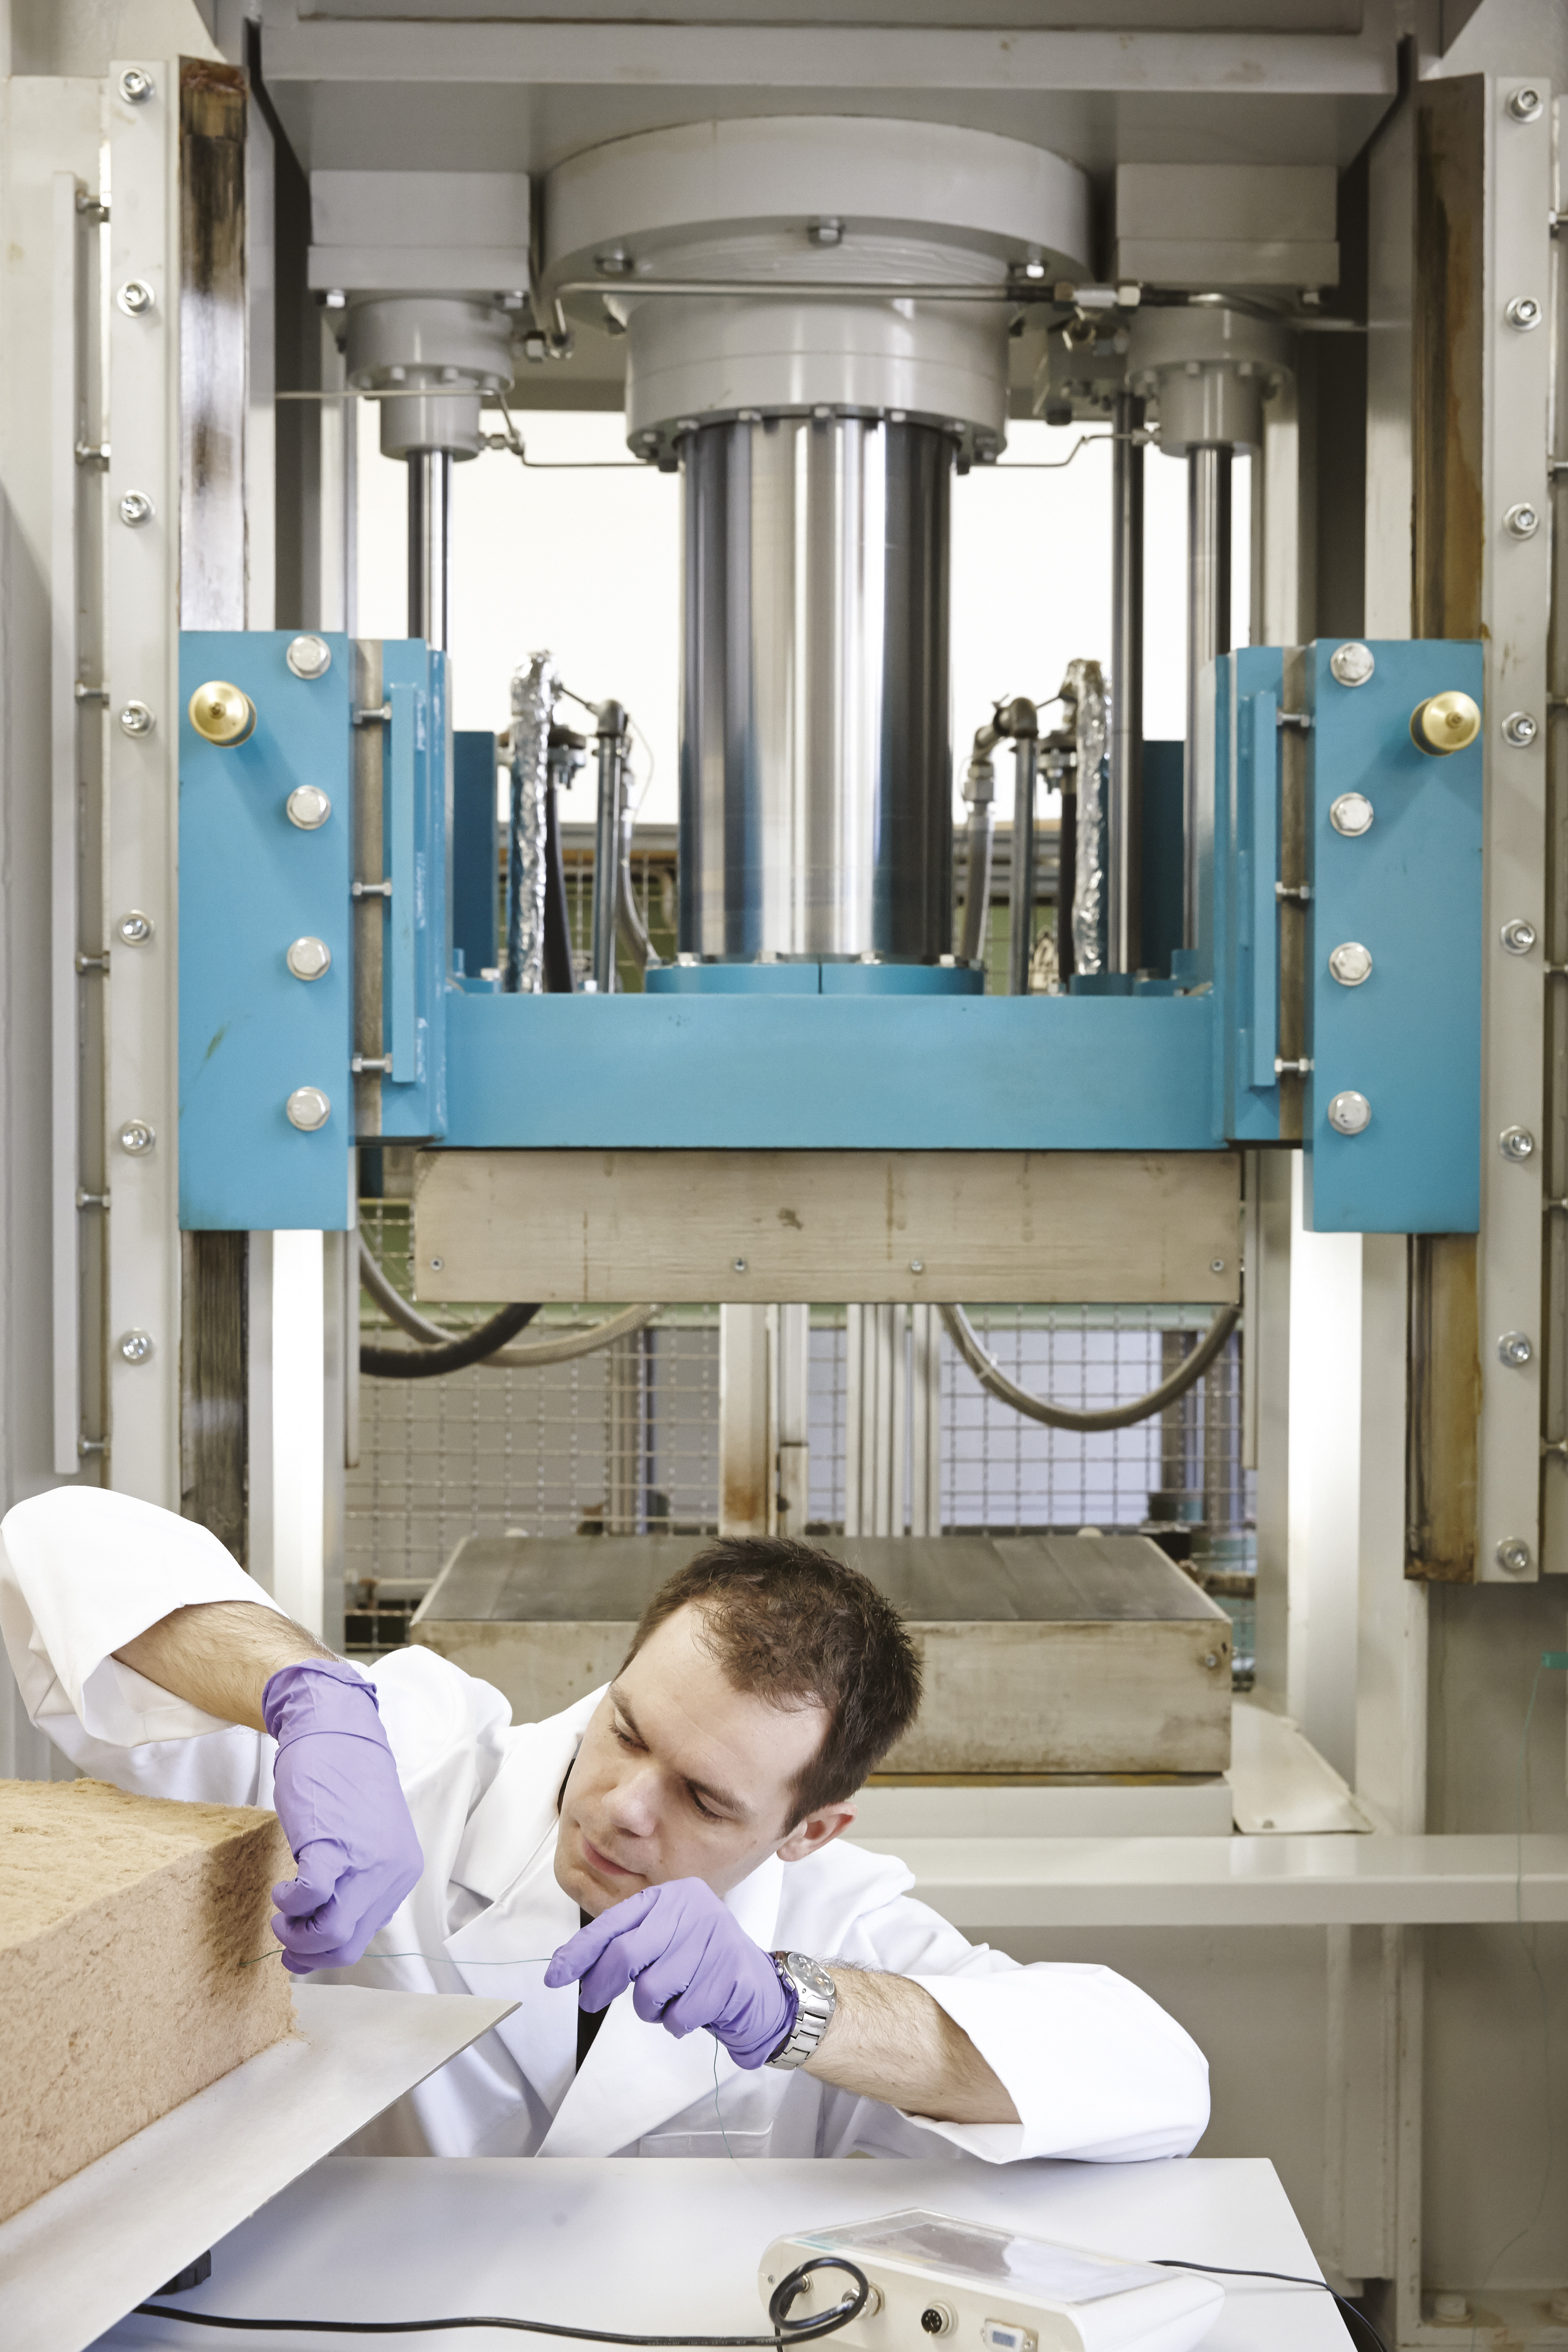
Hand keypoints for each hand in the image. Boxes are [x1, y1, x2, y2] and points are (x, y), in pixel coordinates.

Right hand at [263, 1659, 423, 1974]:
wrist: (334, 1730)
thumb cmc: (343, 1784)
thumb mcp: (368, 1841)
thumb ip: (361, 1881)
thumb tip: (335, 1926)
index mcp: (401, 1872)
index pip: (364, 1935)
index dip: (327, 1948)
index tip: (303, 1943)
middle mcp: (391, 1872)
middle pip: (348, 1945)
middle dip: (308, 1952)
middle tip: (285, 1937)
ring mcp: (366, 1860)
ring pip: (332, 1934)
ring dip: (295, 1934)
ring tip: (281, 1912)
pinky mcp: (332, 1843)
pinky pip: (312, 1896)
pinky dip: (291, 1904)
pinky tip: (283, 1890)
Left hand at [544, 1878, 796, 2068]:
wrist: (760, 1991)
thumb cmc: (701, 1967)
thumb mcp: (661, 1945)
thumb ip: (624, 1947)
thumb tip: (568, 1965)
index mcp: (671, 1897)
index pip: (614, 1923)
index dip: (579, 1952)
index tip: (554, 1976)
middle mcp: (693, 1910)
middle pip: (626, 1953)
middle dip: (601, 1984)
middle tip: (590, 2001)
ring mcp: (714, 1940)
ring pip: (651, 1989)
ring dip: (650, 2009)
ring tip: (669, 2003)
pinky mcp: (729, 1975)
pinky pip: (679, 2013)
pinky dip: (677, 2022)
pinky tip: (693, 2011)